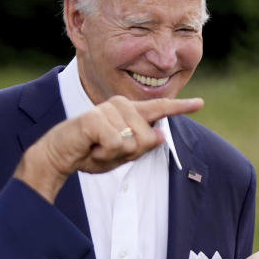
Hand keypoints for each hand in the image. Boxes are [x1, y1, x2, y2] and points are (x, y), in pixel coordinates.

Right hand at [14, 95, 202, 202]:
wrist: (59, 154)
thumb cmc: (90, 152)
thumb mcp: (120, 155)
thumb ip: (142, 146)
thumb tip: (161, 135)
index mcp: (129, 113)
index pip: (158, 109)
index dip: (180, 107)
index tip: (200, 103)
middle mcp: (121, 105)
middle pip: (147, 138)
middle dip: (130, 153)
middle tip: (106, 151)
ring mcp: (108, 109)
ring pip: (132, 143)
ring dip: (113, 155)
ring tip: (96, 148)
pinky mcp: (96, 118)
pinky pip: (116, 144)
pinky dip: (104, 154)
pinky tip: (91, 148)